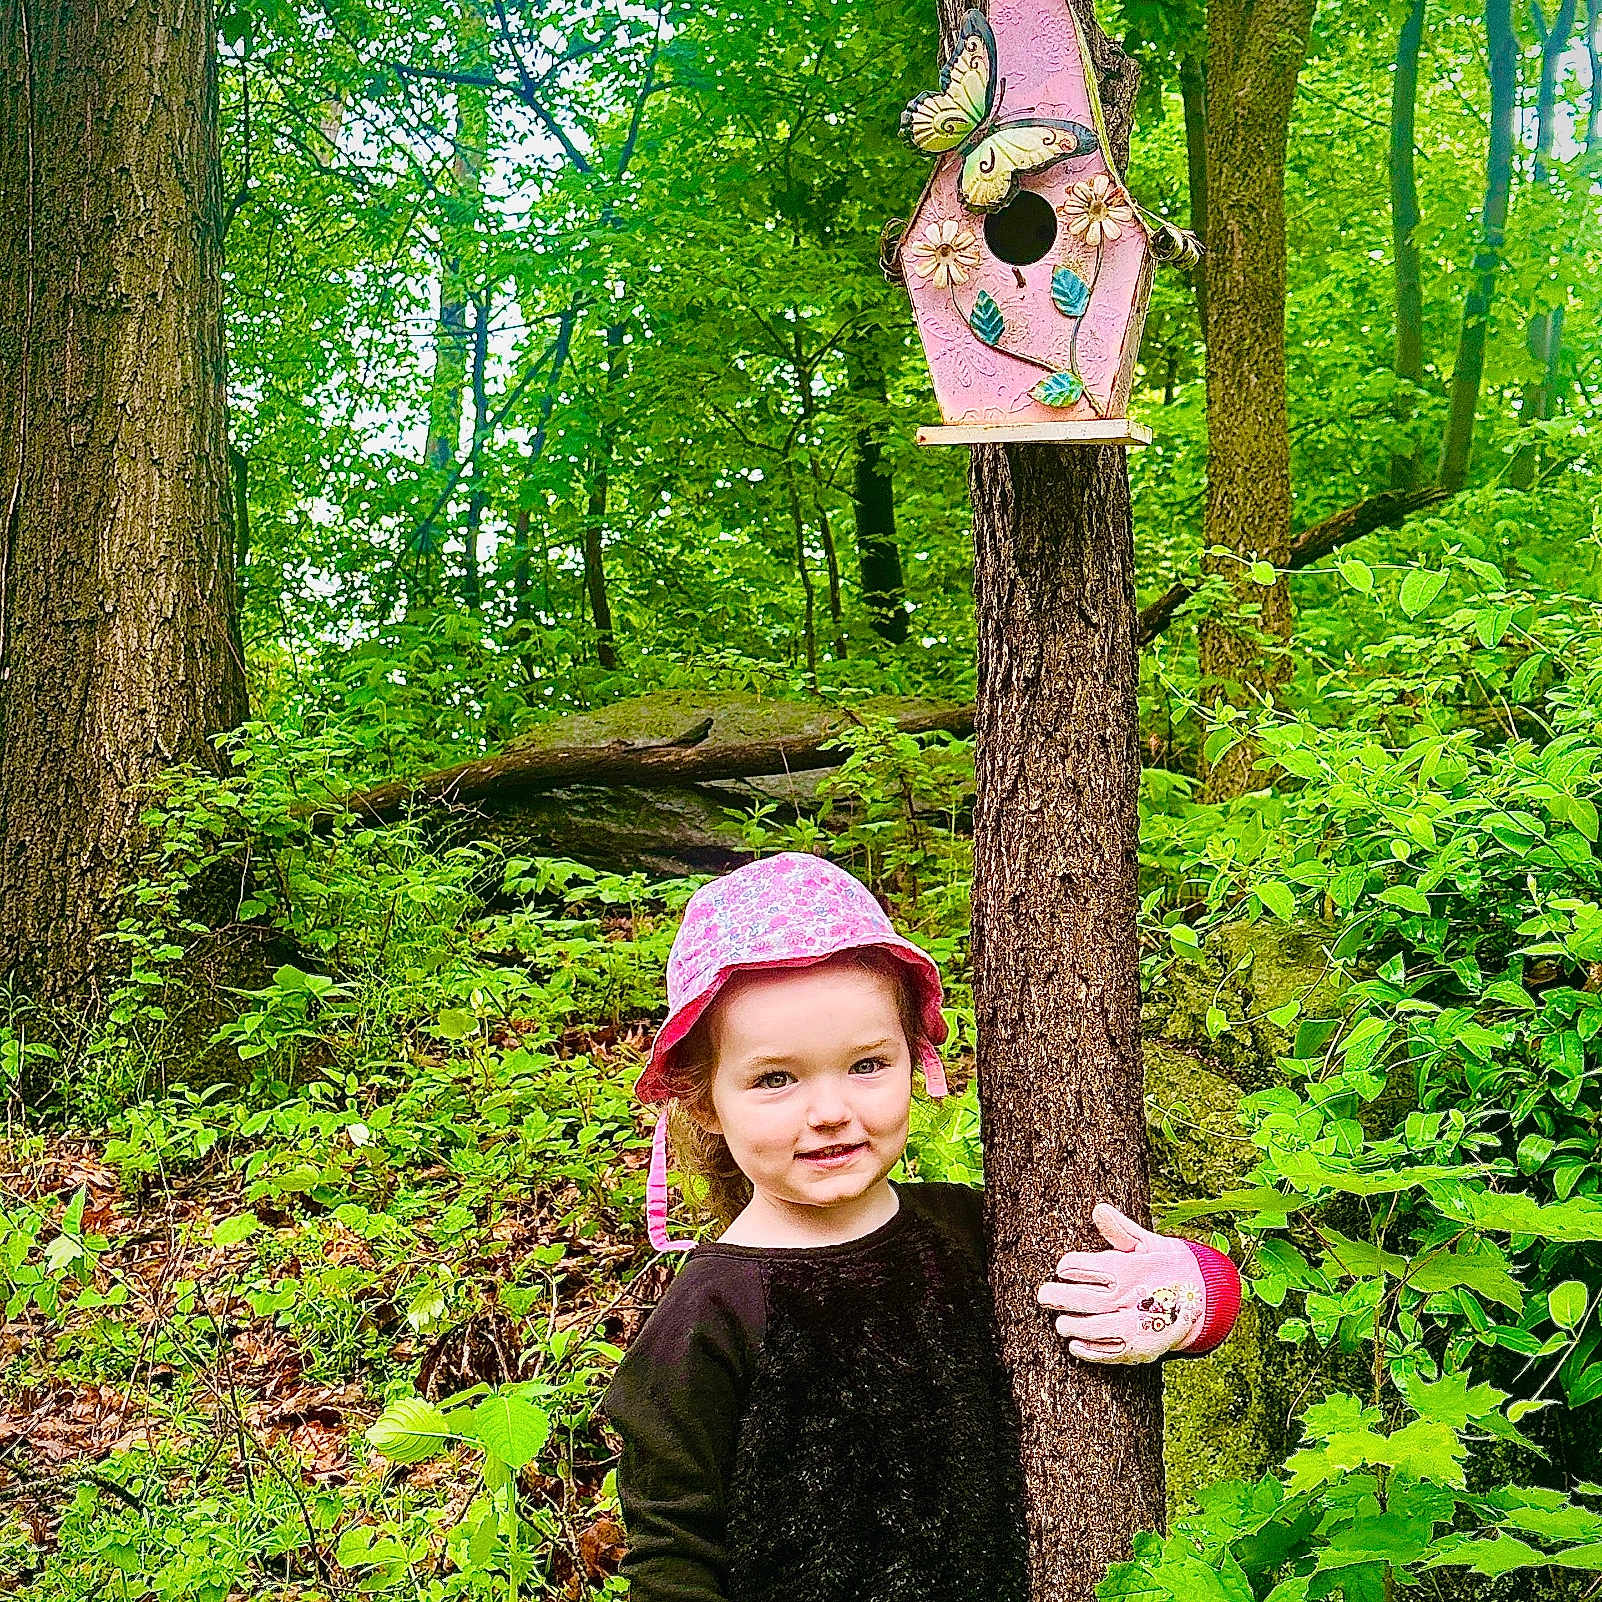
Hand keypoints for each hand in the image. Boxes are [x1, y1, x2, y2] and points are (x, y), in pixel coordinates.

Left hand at [1035, 1202, 1205, 1364]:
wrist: (1202, 1297)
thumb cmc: (1165, 1265)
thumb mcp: (1148, 1242)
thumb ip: (1120, 1229)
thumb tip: (1098, 1209)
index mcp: (1129, 1269)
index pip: (1087, 1267)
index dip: (1069, 1267)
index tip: (1062, 1269)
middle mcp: (1130, 1298)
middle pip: (1086, 1299)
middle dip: (1060, 1297)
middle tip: (1044, 1296)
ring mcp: (1136, 1326)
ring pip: (1094, 1328)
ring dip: (1072, 1326)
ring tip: (1061, 1322)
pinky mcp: (1140, 1348)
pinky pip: (1109, 1353)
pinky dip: (1089, 1350)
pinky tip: (1075, 1344)